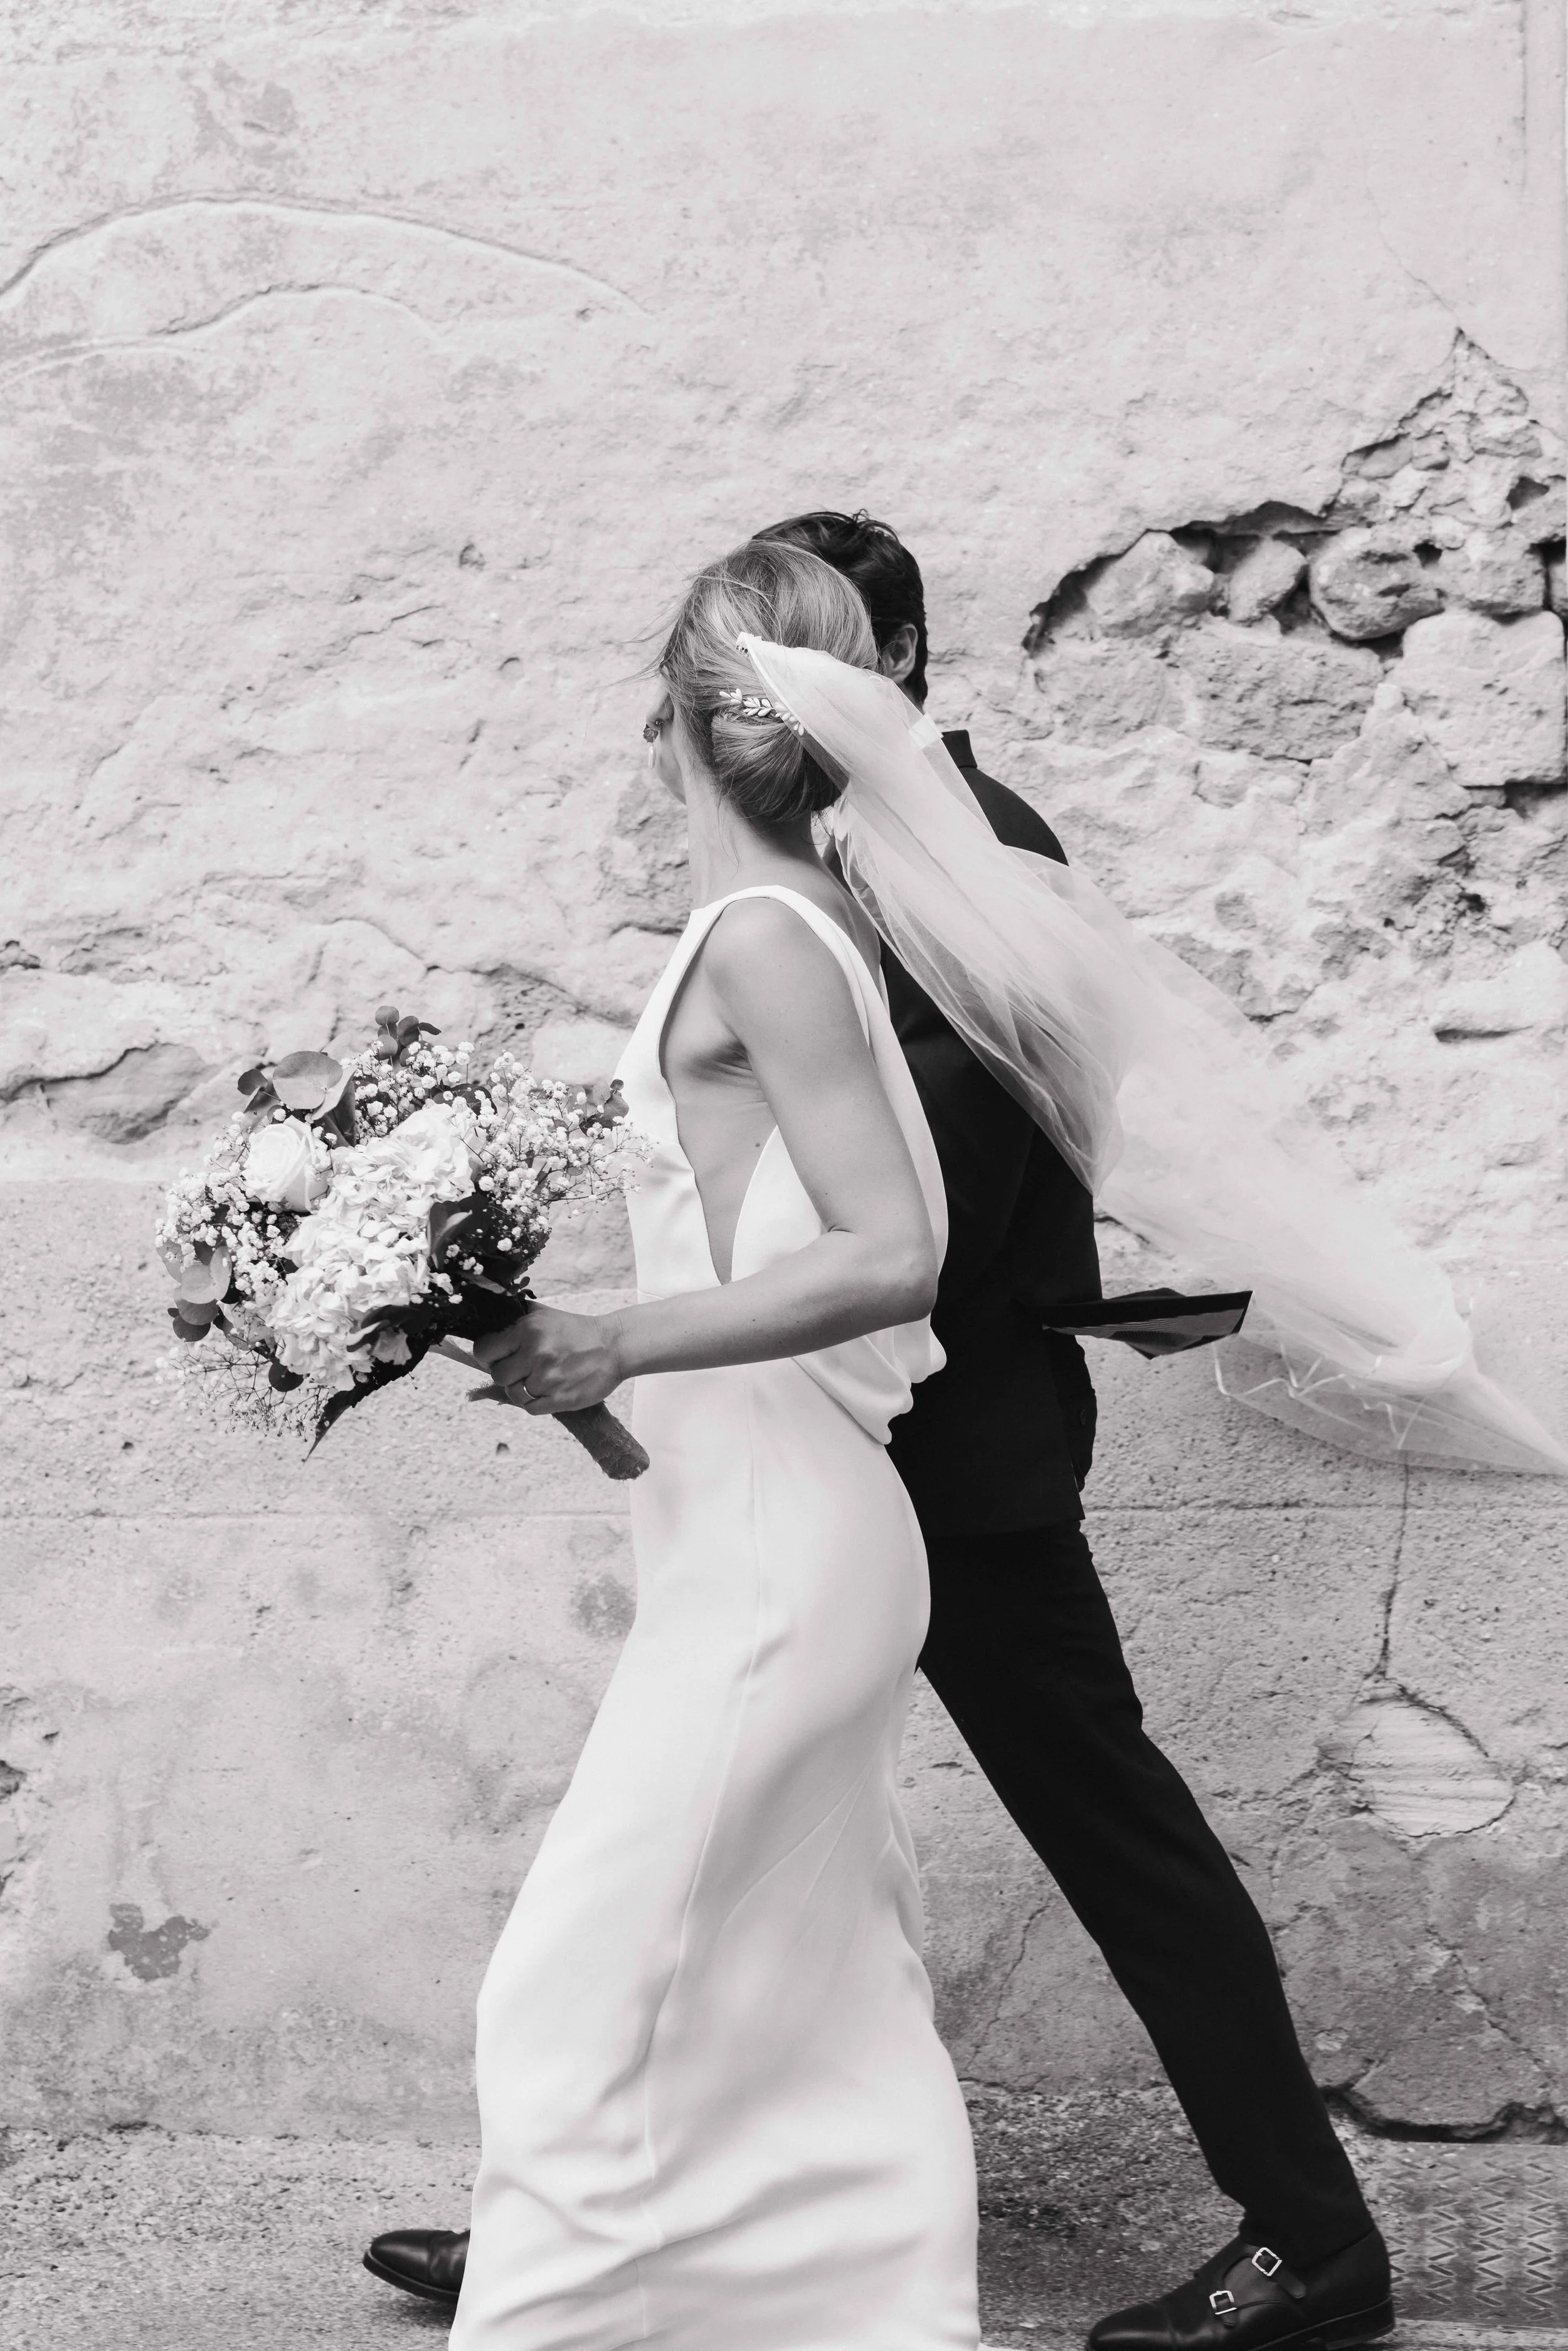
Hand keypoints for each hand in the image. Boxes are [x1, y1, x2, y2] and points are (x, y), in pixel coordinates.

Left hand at [470, 1305, 625, 1413]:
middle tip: (519, 1369)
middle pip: (498, 1375)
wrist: (614, 1346)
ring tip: (534, 1380)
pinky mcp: (560, 1399)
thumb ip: (516, 1317)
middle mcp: (536, 1354)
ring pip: (513, 1394)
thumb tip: (490, 1318)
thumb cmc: (577, 1330)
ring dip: (520, 1389)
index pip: (484, 1350)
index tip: (497, 1356)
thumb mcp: (544, 1314)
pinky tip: (544, 1391)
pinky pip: (530, 1408)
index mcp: (528, 1330)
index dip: (488, 1355)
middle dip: (505, 1373)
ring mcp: (548, 1379)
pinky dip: (533, 1402)